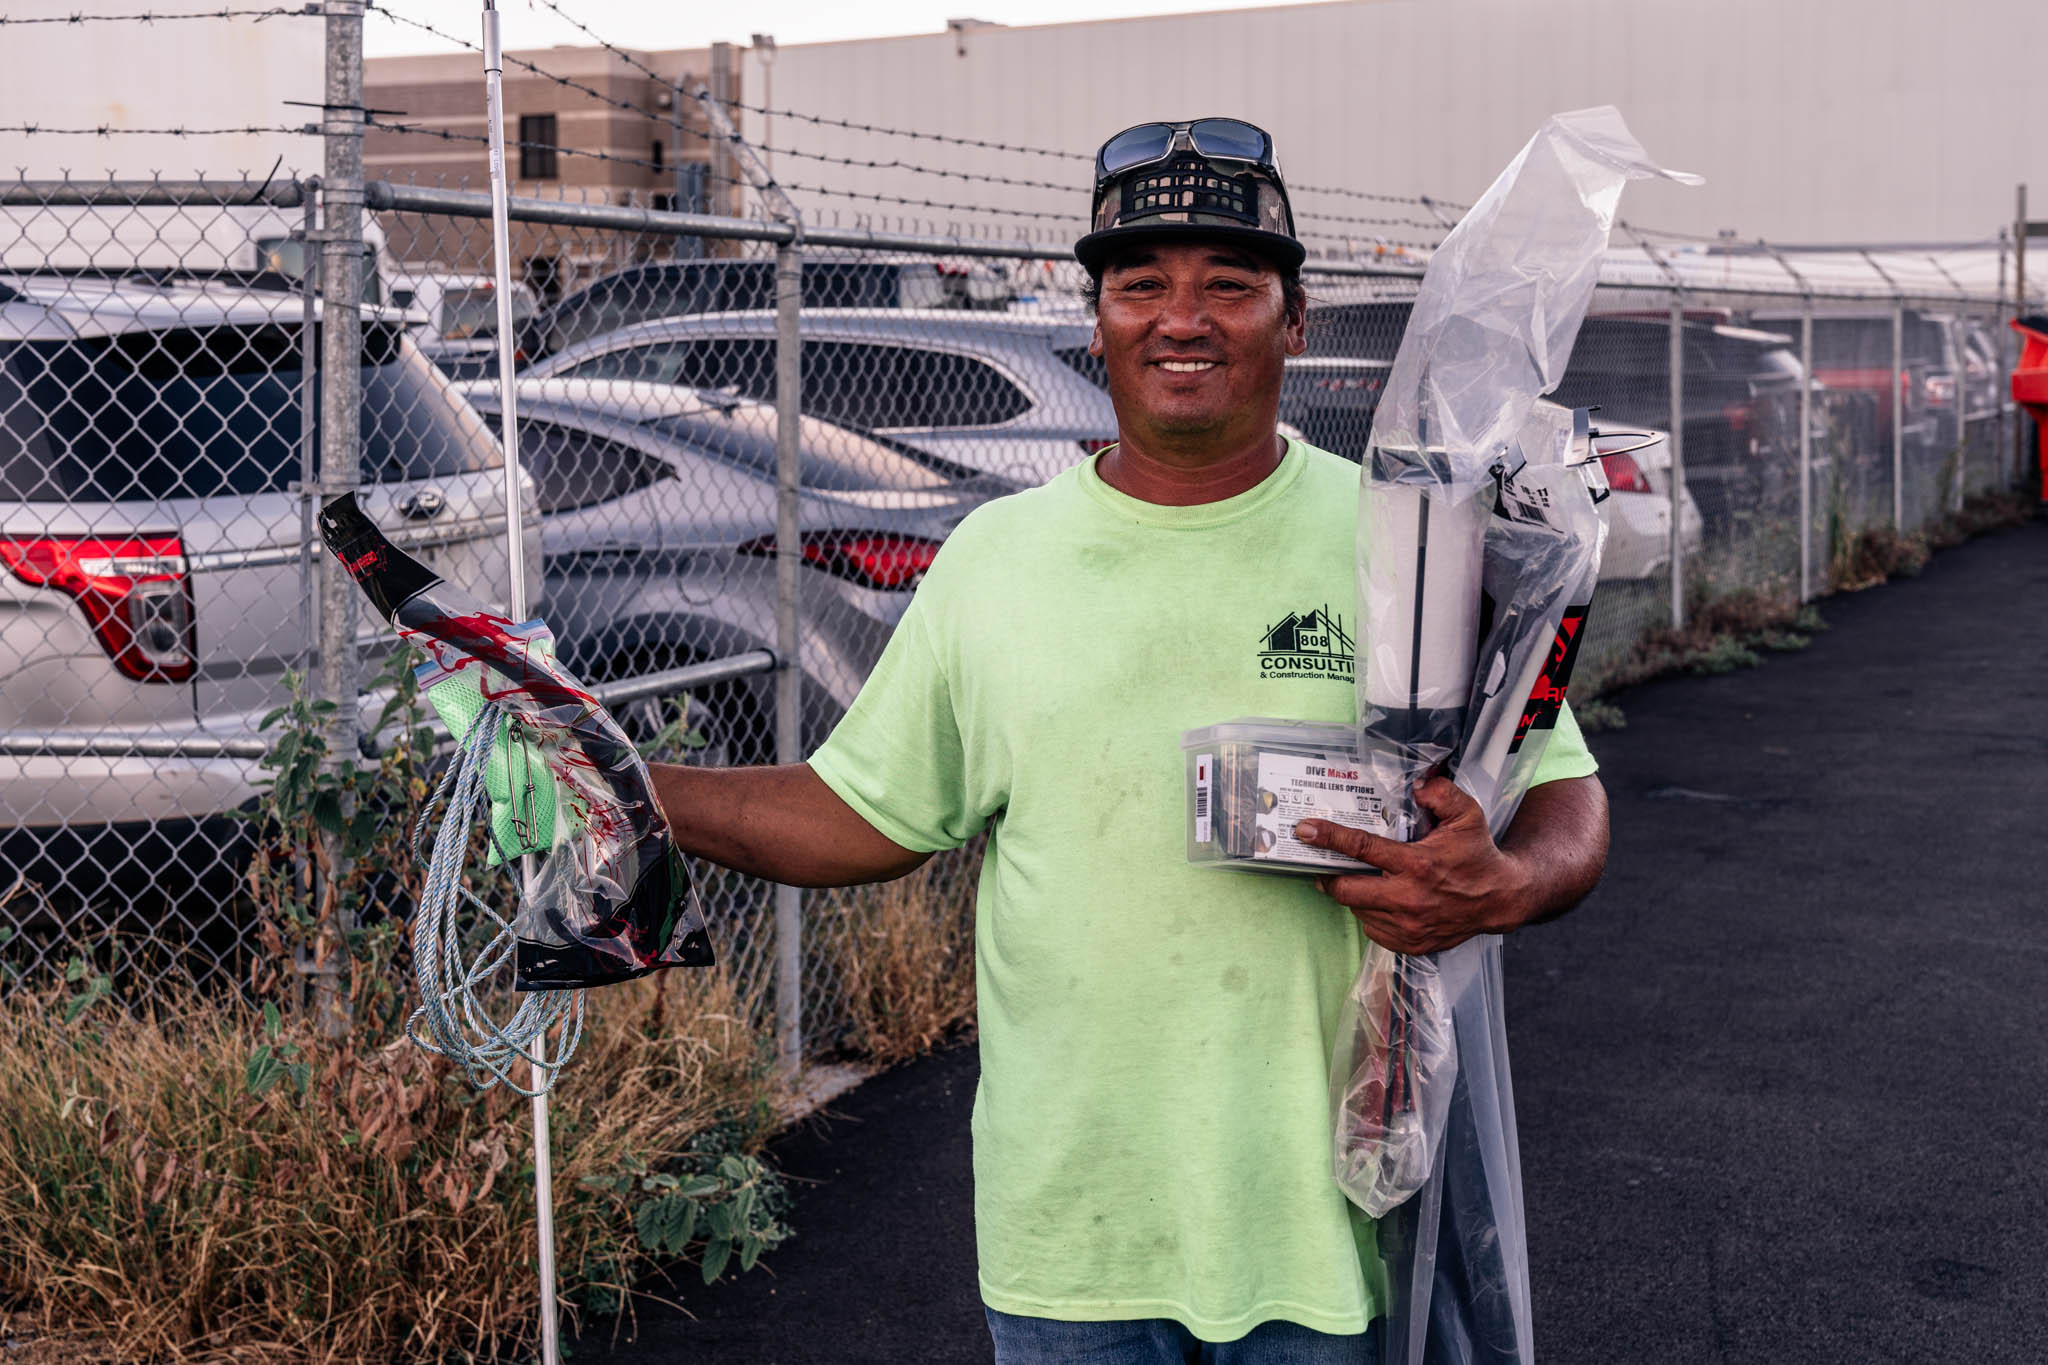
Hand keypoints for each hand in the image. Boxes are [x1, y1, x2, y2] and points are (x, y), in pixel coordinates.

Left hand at [1294, 776, 1532, 954]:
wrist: (1500, 899)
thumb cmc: (1478, 856)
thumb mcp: (1467, 816)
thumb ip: (1442, 794)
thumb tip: (1416, 786)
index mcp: (1417, 865)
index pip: (1362, 848)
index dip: (1329, 838)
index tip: (1305, 831)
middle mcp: (1408, 899)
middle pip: (1346, 890)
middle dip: (1330, 877)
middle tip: (1325, 867)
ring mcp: (1408, 926)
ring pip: (1358, 911)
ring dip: (1353, 895)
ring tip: (1361, 881)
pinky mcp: (1410, 944)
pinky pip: (1373, 930)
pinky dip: (1370, 915)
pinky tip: (1381, 901)